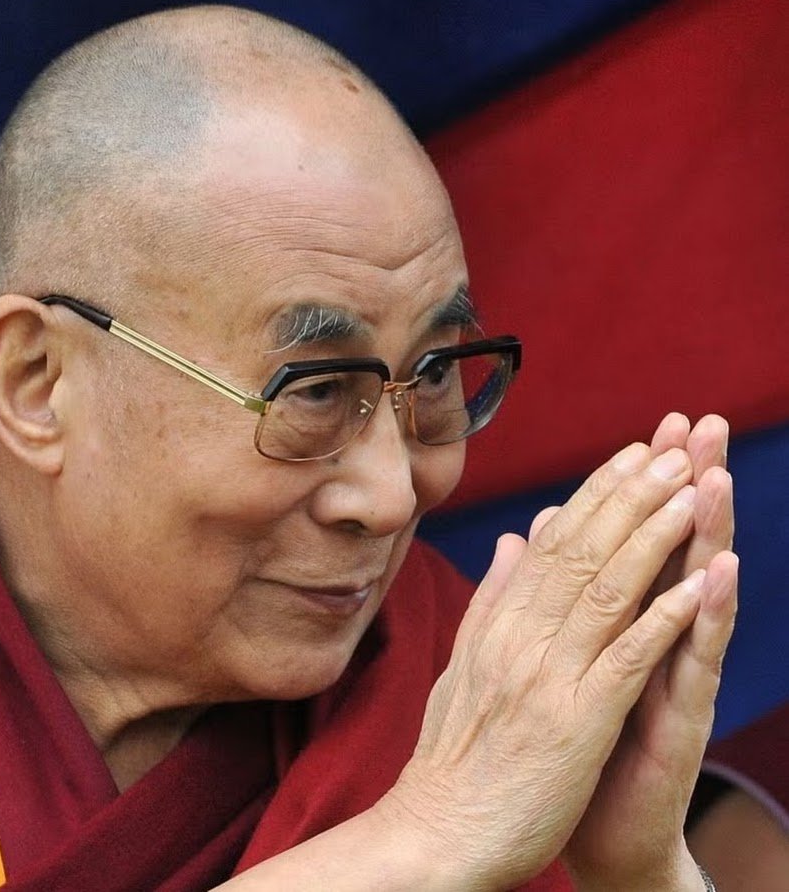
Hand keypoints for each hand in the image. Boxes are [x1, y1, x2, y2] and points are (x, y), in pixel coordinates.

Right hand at [382, 436, 710, 889]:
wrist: (439, 831)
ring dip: (655, 536)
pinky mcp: (577, 721)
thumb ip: (494, 599)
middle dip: (631, 495)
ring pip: (608, 589)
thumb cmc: (456, 755)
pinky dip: (667, 614)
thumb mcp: (466, 665)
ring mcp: (548, 675)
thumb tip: (516, 540)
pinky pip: (628, 657)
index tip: (630, 456)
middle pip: (582, 551)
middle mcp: (521, 637)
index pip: (553, 543)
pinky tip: (703, 579)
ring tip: (692, 488)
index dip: (595, 495)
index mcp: (500, 624)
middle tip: (671, 448)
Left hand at [564, 415, 736, 890]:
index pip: (633, 536)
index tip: (651, 429)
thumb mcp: (560, 654)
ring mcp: (672, 675)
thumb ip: (555, 590)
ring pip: (693, 592)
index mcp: (617, 620)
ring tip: (714, 474)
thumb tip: (534, 530)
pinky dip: (705, 614)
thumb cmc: (576, 737)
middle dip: (687, 485)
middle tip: (703, 423)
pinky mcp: (680, 720)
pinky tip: (718, 572)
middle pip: (673, 548)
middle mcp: (652, 638)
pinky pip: (693, 661)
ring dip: (706, 531)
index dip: (642, 486)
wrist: (595, 828)